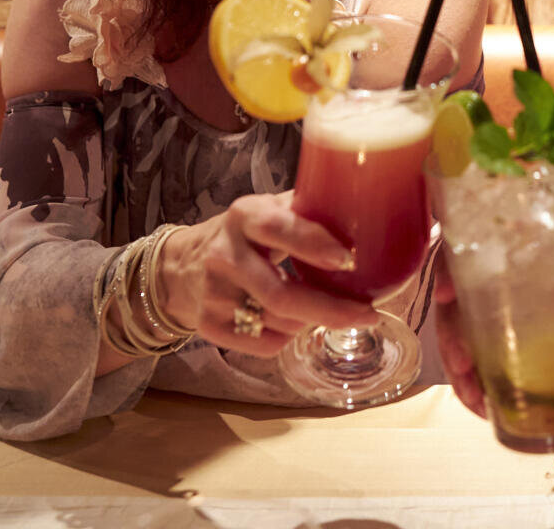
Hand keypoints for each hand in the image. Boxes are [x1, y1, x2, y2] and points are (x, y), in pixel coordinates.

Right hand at [155, 191, 376, 356]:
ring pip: (280, 323)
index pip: (279, 229)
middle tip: (368, 314)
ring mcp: (213, 293)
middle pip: (282, 294)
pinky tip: (293, 321)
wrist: (184, 265)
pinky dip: (289, 337)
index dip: (314, 244)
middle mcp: (225, 254)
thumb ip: (309, 209)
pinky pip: (266, 344)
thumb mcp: (270, 209)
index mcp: (246, 215)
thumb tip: (369, 209)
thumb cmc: (246, 234)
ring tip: (328, 311)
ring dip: (312, 322)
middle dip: (331, 309)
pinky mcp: (208, 324)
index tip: (348, 259)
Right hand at [433, 254, 553, 420]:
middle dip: (448, 329)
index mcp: (528, 254)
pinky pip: (465, 362)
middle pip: (453, 292)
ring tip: (476, 395)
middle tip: (464, 362)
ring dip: (455, 363)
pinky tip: (481, 404)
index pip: (473, 242)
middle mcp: (501, 279)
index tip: (447, 293)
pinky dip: (467, 384)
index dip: (449, 264)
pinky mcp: (492, 350)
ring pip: (452, 330)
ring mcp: (491, 316)